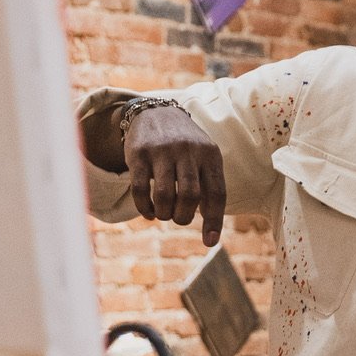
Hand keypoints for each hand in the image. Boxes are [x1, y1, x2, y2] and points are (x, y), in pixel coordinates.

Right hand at [125, 107, 226, 247]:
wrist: (156, 112)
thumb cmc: (186, 147)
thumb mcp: (204, 158)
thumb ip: (210, 189)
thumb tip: (211, 234)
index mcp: (210, 154)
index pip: (217, 193)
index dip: (214, 221)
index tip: (209, 243)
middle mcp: (188, 150)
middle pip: (190, 197)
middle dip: (183, 217)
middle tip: (178, 217)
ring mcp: (162, 150)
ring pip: (164, 195)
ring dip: (163, 214)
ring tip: (163, 214)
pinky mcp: (138, 153)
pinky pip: (140, 189)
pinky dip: (144, 208)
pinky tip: (148, 213)